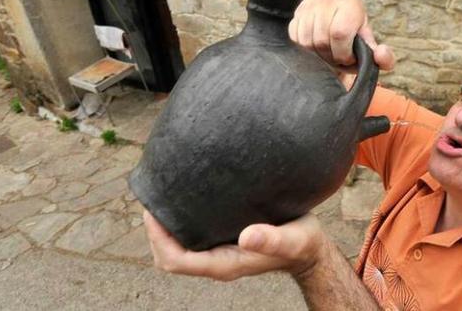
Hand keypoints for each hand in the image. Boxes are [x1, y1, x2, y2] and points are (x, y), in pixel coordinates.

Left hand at [143, 210, 327, 281]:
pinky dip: (178, 223)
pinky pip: (189, 238)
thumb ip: (272, 239)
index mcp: (225, 264)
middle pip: (169, 257)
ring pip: (176, 248)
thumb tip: (247, 236)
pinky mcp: (221, 241)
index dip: (159, 239)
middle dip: (154, 234)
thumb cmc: (302, 243)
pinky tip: (182, 199)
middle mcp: (216, 260)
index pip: (177, 261)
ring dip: (164, 229)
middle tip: (152, 199)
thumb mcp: (293, 239)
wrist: (309, 248)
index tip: (153, 212)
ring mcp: (217, 252)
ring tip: (162, 197)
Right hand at [288, 0, 394, 71]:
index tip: (347, 58)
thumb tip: (381, 54)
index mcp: (351, 4)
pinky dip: (304, 47)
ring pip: (306, 39)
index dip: (342, 52)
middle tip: (336, 57)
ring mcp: (311, 3)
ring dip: (315, 53)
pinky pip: (294, 36)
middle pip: (321, 37)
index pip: (340, 32)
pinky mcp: (298, 11)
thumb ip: (383, 57)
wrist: (339, 33)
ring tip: (326, 53)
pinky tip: (315, 47)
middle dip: (328, 55)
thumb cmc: (355, 43)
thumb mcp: (371, 51)